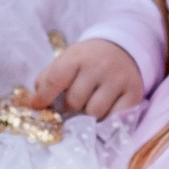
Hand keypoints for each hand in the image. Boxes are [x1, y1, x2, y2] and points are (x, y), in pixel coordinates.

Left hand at [26, 37, 144, 118]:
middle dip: (70, 108)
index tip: (38, 108)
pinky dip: (107, 119)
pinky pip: (115, 117)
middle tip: (73, 105)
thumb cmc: (87, 61)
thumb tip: (34, 104)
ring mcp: (118, 79)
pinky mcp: (134, 93)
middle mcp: (99, 66)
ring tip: (89, 107)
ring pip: (94, 112)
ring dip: (88, 116)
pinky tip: (105, 111)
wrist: (122, 49)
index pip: (55, 80)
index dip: (44, 98)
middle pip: (75, 101)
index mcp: (77, 56)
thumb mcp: (66, 61)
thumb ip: (48, 79)